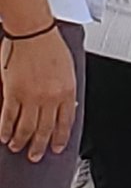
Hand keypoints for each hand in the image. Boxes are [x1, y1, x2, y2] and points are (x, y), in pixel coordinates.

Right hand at [0, 27, 77, 160]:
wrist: (33, 32)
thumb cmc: (50, 45)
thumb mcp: (67, 69)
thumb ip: (64, 89)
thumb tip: (64, 106)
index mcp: (67, 91)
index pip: (65, 122)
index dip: (60, 138)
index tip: (57, 147)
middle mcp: (50, 97)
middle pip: (45, 130)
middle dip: (40, 146)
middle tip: (36, 156)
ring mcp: (31, 97)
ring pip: (26, 129)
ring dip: (21, 141)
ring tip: (18, 147)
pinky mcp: (13, 94)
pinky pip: (9, 119)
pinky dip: (5, 130)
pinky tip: (4, 136)